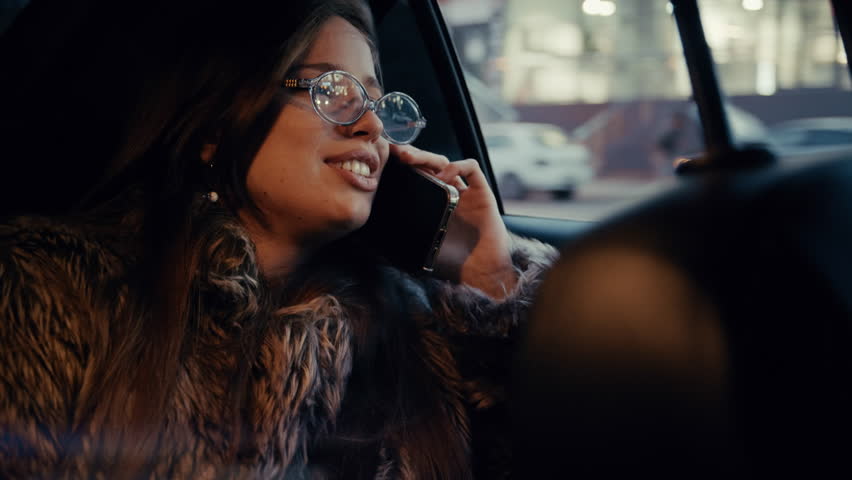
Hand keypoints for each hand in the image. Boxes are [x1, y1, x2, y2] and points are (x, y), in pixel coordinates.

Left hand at [390, 144, 516, 298]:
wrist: (480, 271)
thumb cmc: (452, 263)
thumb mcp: (419, 249)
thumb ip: (402, 243)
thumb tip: (375, 243)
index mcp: (431, 204)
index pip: (415, 177)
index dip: (401, 168)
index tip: (384, 162)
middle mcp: (447, 194)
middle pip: (427, 165)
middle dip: (411, 155)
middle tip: (395, 153)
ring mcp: (464, 192)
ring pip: (445, 162)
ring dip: (427, 157)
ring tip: (410, 159)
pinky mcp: (481, 192)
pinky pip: (471, 167)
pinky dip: (457, 166)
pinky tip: (444, 177)